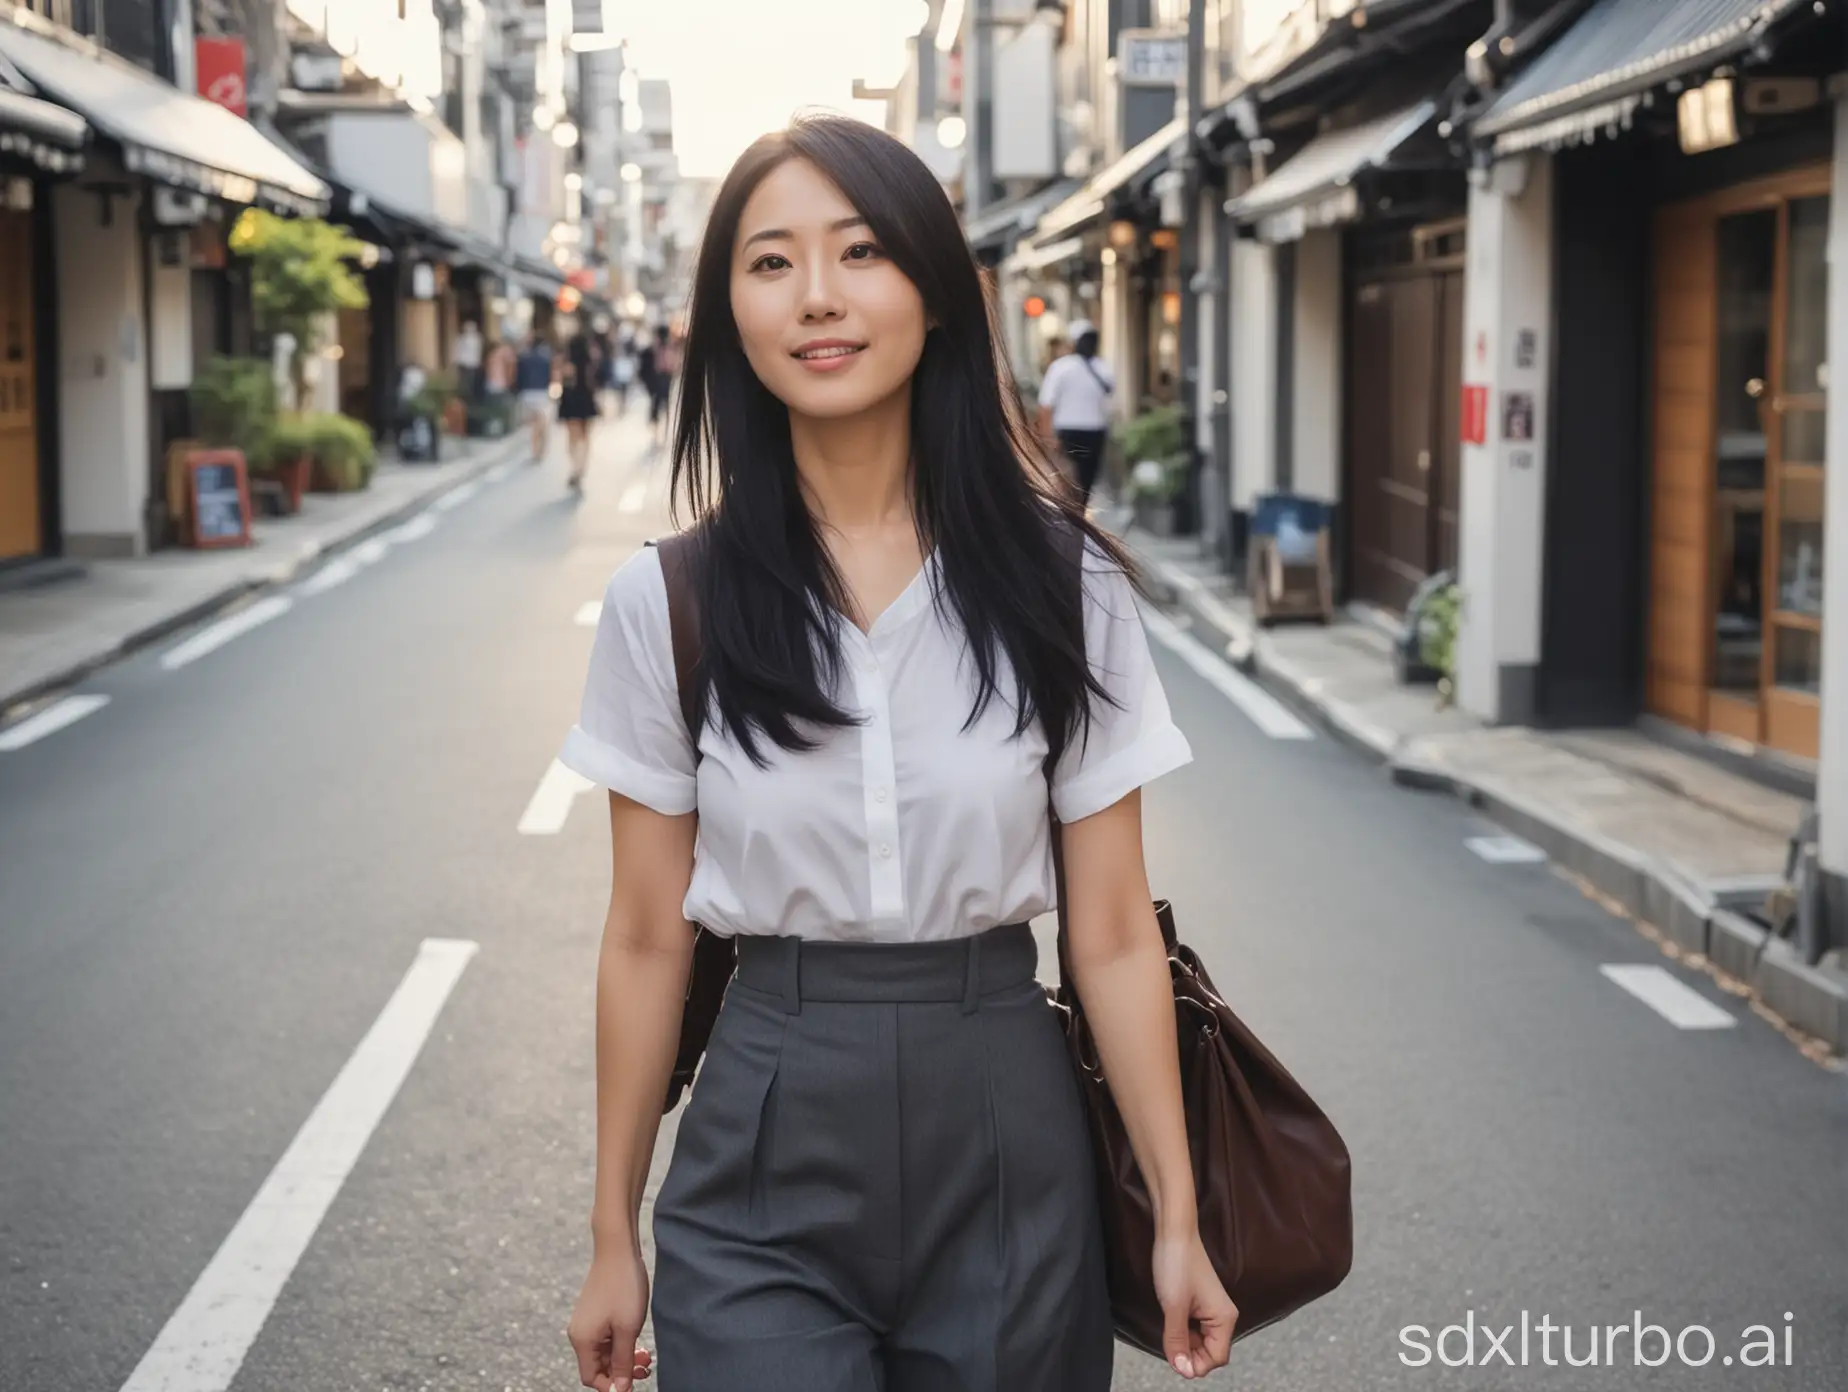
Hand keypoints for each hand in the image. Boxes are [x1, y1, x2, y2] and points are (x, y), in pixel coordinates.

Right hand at [566, 1245, 653, 1389]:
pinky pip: (605, 1338)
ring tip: (646, 1355)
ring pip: (604, 1352)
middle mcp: (579, 1333)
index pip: (591, 1377)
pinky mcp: (594, 1313)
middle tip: (646, 1368)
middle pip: (598, 1366)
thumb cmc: (623, 1287)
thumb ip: (623, 1361)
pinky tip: (637, 1340)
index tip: (633, 1382)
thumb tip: (619, 1388)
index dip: (612, 1385)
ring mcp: (586, 1322)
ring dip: (624, 1357)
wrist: (617, 1250)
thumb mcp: (628, 1329)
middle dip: (622, 1371)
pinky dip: (621, 1343)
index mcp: (582, 1340)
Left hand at [1152, 1229, 1236, 1379]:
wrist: (1174, 1234)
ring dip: (1186, 1343)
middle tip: (1170, 1341)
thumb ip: (1178, 1340)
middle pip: (1211, 1353)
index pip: (1217, 1358)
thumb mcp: (1173, 1307)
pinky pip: (1196, 1329)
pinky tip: (1173, 1321)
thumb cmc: (1177, 1264)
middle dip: (1191, 1354)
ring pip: (1202, 1342)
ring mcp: (1213, 1310)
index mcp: (1225, 1318)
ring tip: (1171, 1327)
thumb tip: (1183, 1369)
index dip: (1196, 1364)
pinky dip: (1184, 1332)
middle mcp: (1223, 1316)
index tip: (1175, 1359)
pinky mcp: (1202, 1305)